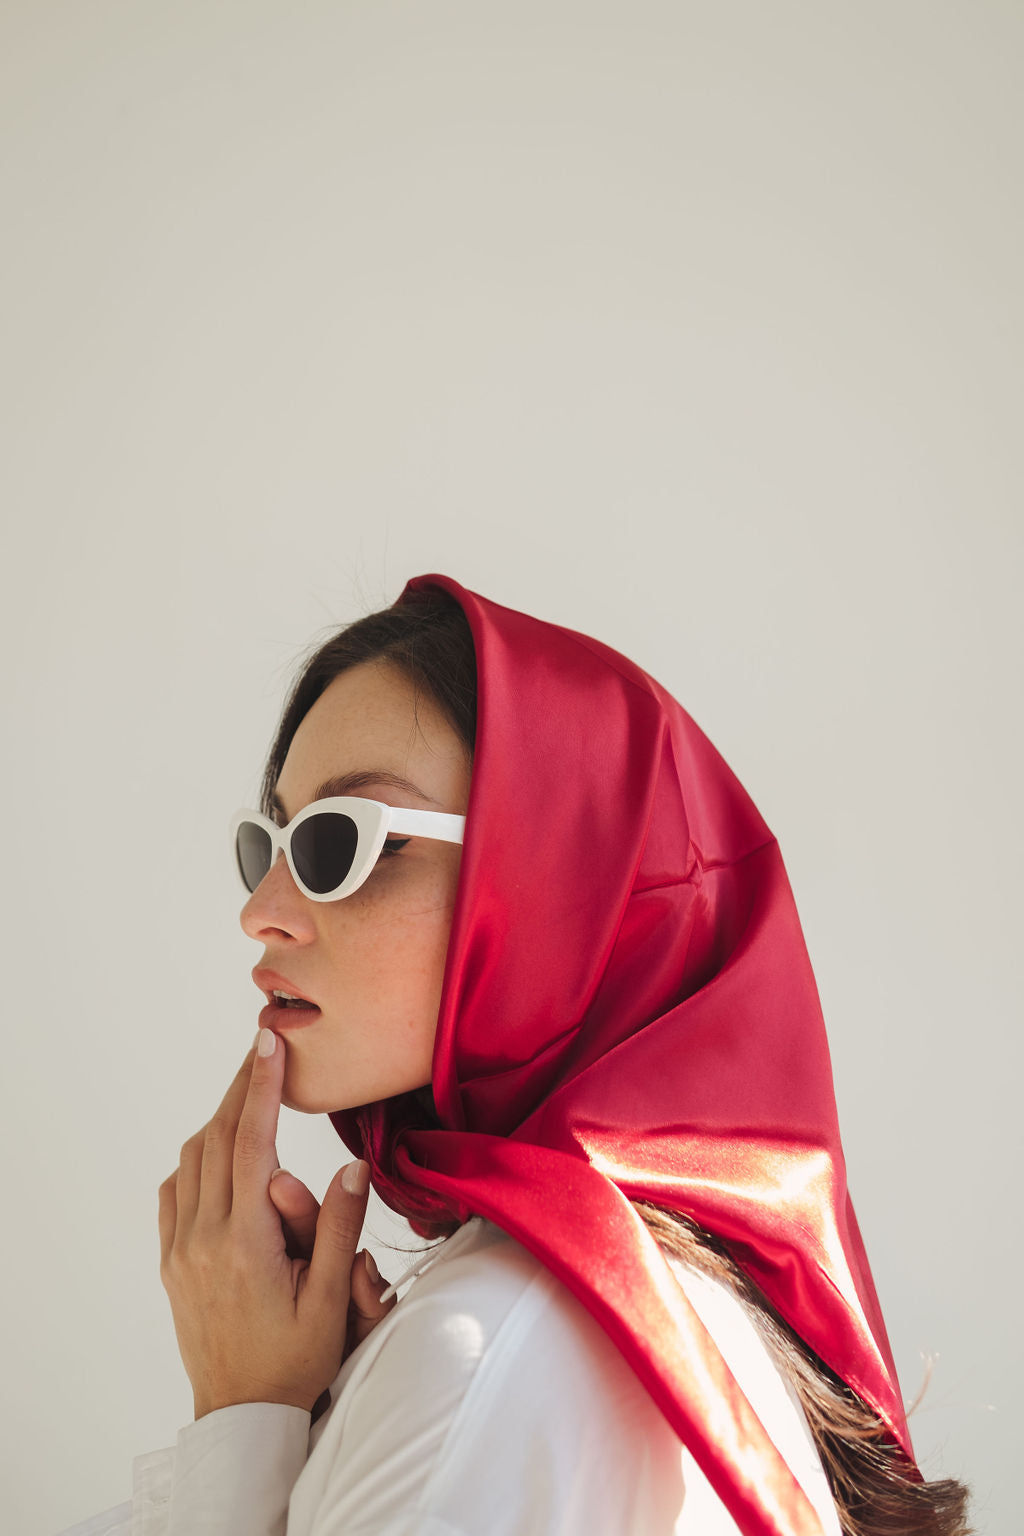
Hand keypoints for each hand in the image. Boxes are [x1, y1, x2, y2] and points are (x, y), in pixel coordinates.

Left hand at [158, 1030, 374, 1419]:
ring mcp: (181, 1248)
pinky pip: (176, 1190)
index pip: (250, 1142)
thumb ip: (340, 1228)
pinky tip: (222, 1154)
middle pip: (216, 1138)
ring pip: (192, 1159)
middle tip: (264, 1049)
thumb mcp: (330, 1300)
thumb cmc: (294, 1360)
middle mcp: (203, 1237)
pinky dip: (199, 1158)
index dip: (260, 1085)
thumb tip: (352, 1166)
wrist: (243, 1415)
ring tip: (252, 1095)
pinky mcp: (172, 1261)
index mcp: (245, 1242)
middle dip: (241, 1087)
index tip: (268, 1042)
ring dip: (221, 1120)